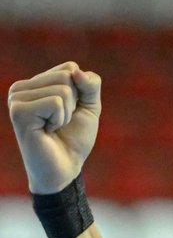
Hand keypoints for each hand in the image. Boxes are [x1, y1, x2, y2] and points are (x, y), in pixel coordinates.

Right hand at [8, 61, 101, 192]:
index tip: (69, 114)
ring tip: (53, 128)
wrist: (65, 169)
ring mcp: (17, 97)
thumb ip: (90, 84)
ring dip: (66, 114)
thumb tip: (76, 71)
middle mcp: (21, 87)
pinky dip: (60, 119)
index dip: (80, 94)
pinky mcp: (19, 110)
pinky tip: (48, 131)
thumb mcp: (89, 108)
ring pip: (62, 89)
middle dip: (74, 104)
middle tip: (61, 124)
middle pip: (66, 76)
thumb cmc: (74, 141)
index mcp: (35, 83)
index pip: (70, 68)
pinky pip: (56, 102)